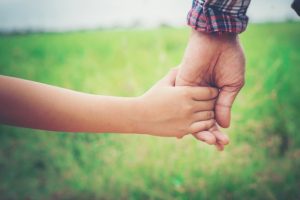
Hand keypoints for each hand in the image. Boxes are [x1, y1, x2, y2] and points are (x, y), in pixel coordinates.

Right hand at [135, 69, 217, 137]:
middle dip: (212, 103)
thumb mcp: (163, 83)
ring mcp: (187, 119)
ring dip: (210, 114)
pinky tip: (201, 121)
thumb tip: (183, 64)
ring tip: (206, 111)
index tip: (211, 92)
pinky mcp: (184, 130)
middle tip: (210, 102)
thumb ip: (175, 73)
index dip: (213, 92)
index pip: (210, 92)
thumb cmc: (151, 97)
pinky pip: (203, 127)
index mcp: (185, 92)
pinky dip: (206, 124)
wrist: (140, 116)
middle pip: (212, 104)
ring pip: (210, 116)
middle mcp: (189, 106)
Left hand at [176, 30, 244, 148]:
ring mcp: (191, 92)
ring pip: (192, 116)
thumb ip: (224, 104)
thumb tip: (223, 125)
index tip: (223, 143)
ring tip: (210, 143)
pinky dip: (183, 118)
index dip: (218, 130)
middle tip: (220, 147)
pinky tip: (184, 134)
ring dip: (200, 130)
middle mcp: (201, 95)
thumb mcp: (231, 84)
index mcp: (215, 94)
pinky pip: (181, 105)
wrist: (217, 39)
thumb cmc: (229, 59)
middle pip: (203, 119)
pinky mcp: (182, 86)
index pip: (214, 116)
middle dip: (211, 133)